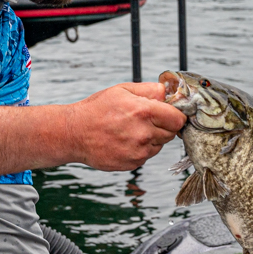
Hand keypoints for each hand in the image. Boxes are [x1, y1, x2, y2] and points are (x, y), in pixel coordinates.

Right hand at [70, 83, 185, 171]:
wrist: (74, 133)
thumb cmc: (96, 110)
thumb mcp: (122, 90)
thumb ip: (149, 89)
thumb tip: (167, 93)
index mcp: (144, 111)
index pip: (178, 118)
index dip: (175, 115)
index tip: (169, 113)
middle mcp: (144, 133)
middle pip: (172, 133)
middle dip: (163, 125)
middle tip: (145, 120)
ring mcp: (139, 151)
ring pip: (160, 145)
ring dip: (152, 138)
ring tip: (131, 130)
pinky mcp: (133, 163)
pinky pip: (147, 155)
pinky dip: (141, 149)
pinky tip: (125, 140)